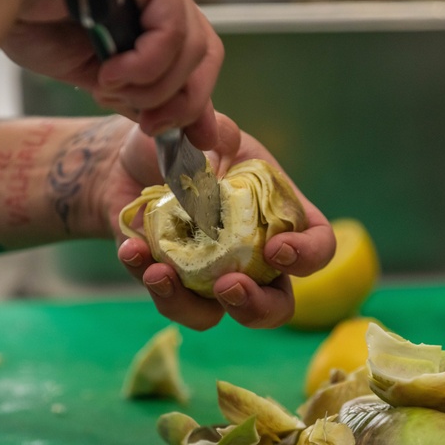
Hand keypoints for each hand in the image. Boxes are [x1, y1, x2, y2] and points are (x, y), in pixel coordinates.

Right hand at [3, 0, 222, 148]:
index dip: (193, 100)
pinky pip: (171, 30)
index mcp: (151, 2)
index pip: (200, 53)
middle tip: (147, 123)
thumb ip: (151, 95)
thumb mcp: (103, 74)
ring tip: (107, 85)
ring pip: (190, 47)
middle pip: (206, 52)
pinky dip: (144, 65)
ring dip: (150, 86)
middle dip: (179, 102)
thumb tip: (198, 132)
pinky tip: (109, 70)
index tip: (169, 131)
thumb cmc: (28, 18)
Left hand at [107, 114, 335, 329]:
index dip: (308, 255)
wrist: (127, 164)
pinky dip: (149, 281)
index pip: (318, 244)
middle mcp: (253, 255)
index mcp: (279, 215)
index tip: (275, 249)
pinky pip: (170, 301)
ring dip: (190, 304)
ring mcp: (213, 277)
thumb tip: (217, 139)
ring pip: (219, 315)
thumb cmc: (181, 146)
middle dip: (257, 306)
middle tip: (228, 286)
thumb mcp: (204, 129)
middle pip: (278, 303)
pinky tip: (132, 250)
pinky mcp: (174, 287)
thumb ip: (217, 129)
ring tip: (159, 273)